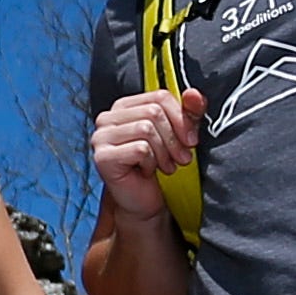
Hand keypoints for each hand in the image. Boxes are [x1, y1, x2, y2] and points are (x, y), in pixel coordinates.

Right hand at [91, 85, 204, 219]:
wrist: (144, 200)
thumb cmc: (159, 165)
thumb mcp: (179, 134)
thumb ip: (189, 112)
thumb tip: (194, 94)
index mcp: (124, 107)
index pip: (159, 97)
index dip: (181, 117)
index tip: (191, 139)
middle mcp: (107, 118)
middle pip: (153, 112)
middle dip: (174, 138)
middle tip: (182, 157)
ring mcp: (101, 137)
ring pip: (146, 129)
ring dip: (164, 152)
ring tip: (166, 166)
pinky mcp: (103, 157)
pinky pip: (140, 149)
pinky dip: (151, 162)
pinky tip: (147, 171)